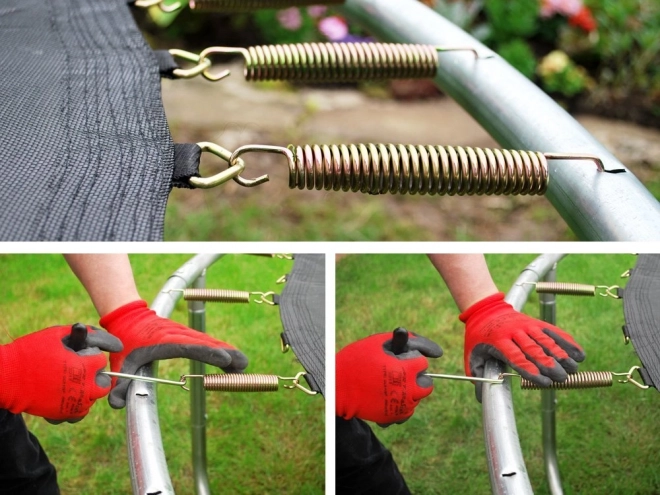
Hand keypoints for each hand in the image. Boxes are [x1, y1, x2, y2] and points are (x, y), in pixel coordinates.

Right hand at [0, 324, 121, 421]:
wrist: (7, 378)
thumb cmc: (31, 352)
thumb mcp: (58, 335)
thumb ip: (87, 335)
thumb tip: (111, 342)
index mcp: (86, 366)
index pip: (101, 361)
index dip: (92, 357)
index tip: (83, 355)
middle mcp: (85, 387)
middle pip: (103, 383)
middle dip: (96, 376)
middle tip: (81, 370)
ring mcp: (74, 403)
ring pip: (92, 399)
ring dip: (87, 391)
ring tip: (72, 382)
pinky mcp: (63, 414)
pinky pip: (79, 413)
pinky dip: (76, 406)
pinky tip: (67, 395)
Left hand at [99, 300, 247, 408]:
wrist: (129, 317)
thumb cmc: (126, 341)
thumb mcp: (120, 362)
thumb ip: (120, 384)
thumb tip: (116, 405)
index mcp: (166, 342)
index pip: (192, 347)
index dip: (210, 353)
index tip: (226, 359)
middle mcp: (180, 336)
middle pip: (208, 344)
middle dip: (227, 354)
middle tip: (244, 365)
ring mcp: (186, 335)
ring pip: (210, 342)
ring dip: (227, 352)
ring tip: (243, 364)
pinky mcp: (188, 336)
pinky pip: (207, 342)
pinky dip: (221, 349)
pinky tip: (231, 357)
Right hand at [336, 328, 441, 425]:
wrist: (337, 386)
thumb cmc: (357, 360)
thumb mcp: (381, 343)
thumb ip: (410, 341)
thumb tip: (438, 353)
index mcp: (407, 369)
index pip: (423, 364)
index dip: (410, 359)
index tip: (396, 360)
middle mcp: (408, 389)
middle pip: (426, 384)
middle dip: (415, 377)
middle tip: (397, 373)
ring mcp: (402, 406)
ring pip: (417, 399)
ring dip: (408, 391)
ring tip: (388, 385)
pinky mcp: (393, 417)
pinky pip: (407, 412)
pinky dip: (400, 405)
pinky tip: (385, 397)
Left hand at [460, 293, 585, 400]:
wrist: (485, 310)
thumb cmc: (479, 338)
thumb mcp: (472, 355)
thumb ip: (477, 376)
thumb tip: (481, 399)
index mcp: (498, 341)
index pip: (516, 357)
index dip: (531, 370)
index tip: (544, 383)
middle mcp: (514, 331)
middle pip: (534, 349)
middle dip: (549, 364)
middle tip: (562, 378)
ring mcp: (526, 325)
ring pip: (546, 340)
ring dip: (561, 354)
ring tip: (573, 368)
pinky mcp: (536, 322)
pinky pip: (553, 332)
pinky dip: (567, 342)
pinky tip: (579, 354)